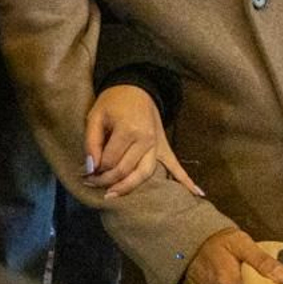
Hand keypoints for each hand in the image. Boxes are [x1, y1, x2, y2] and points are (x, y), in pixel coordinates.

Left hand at [84, 84, 203, 199]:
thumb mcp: (95, 117)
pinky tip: (198, 194)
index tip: (84, 173)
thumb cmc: (112, 102)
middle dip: (106, 181)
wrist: (136, 87)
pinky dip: (187, 181)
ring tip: (112, 196)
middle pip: (126, 170)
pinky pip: (176, 166)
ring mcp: (157, 145)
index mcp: (128, 130)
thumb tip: (90, 168)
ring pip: (144, 174)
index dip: (95, 170)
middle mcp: (146, 140)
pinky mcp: (164, 147)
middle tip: (91, 184)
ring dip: (128, 187)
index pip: (110, 161)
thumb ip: (91, 143)